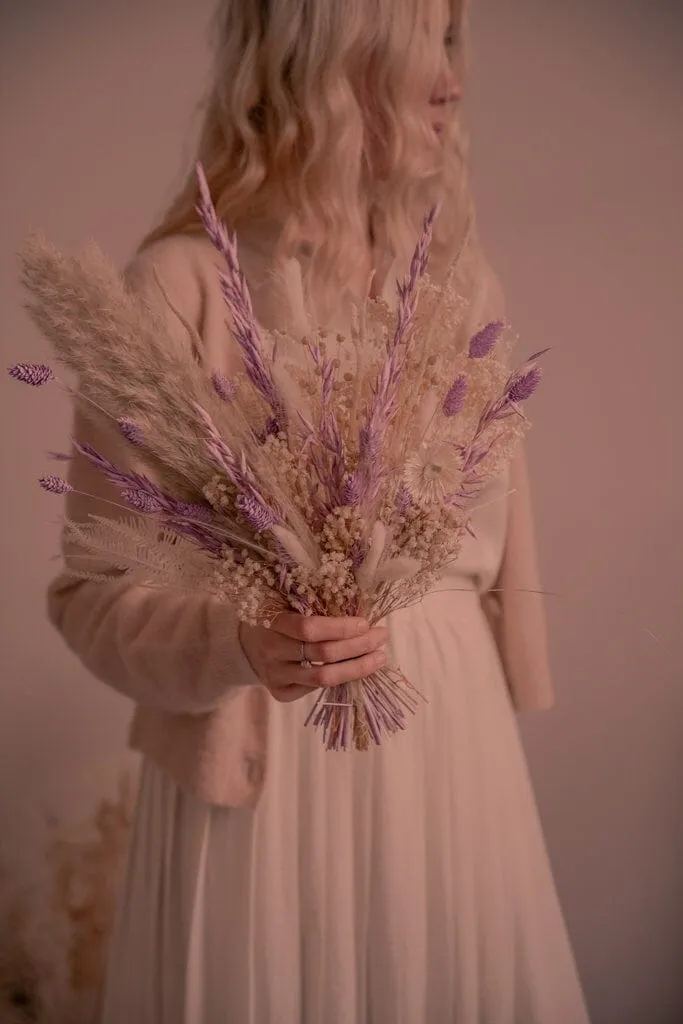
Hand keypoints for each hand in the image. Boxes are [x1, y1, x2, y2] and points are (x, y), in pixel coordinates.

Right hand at [239, 613, 388, 703]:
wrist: (247, 646)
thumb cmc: (277, 619)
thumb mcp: (286, 604)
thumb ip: (314, 606)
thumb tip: (360, 611)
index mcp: (271, 621)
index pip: (309, 628)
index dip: (341, 627)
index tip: (366, 623)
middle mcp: (271, 651)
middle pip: (323, 654)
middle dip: (358, 646)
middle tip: (381, 636)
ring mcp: (274, 675)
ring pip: (323, 678)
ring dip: (357, 667)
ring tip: (379, 657)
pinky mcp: (280, 693)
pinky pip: (316, 689)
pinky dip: (340, 678)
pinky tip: (356, 668)